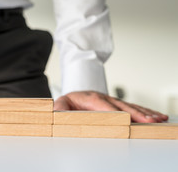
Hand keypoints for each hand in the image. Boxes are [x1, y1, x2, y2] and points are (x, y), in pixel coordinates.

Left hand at [54, 91, 168, 122]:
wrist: (74, 94)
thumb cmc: (69, 101)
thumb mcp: (61, 104)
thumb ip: (60, 109)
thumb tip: (57, 113)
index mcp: (91, 98)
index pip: (104, 106)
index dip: (116, 113)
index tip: (127, 119)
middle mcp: (104, 98)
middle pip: (122, 106)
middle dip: (137, 114)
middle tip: (149, 121)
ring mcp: (112, 100)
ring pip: (131, 106)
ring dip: (145, 113)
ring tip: (158, 119)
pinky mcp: (118, 104)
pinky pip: (134, 108)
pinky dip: (146, 112)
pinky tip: (158, 116)